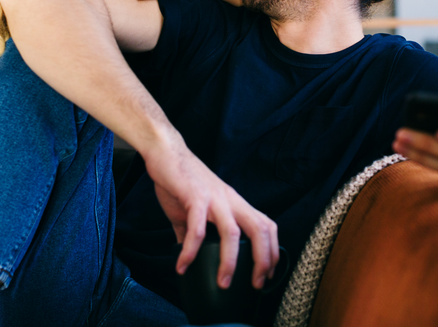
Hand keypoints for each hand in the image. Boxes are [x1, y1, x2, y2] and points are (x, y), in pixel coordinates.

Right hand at [142, 135, 279, 289]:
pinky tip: (182, 266)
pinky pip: (197, 229)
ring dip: (230, 261)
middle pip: (260, 229)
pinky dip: (191, 251)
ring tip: (223, 283)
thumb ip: (194, 233)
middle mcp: (230, 200)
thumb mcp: (194, 209)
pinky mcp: (194, 197)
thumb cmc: (181, 180)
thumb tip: (189, 258)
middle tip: (256, 284)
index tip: (267, 275)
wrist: (165, 152)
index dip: (272, 251)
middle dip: (263, 259)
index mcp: (235, 203)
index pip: (266, 226)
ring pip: (233, 233)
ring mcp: (214, 198)